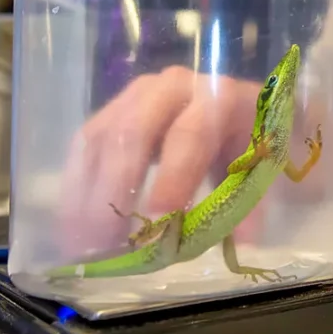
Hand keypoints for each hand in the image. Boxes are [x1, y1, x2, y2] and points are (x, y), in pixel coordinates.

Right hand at [58, 68, 262, 257]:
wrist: (238, 110)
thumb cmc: (250, 142)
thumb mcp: (261, 169)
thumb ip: (250, 204)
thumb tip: (242, 244)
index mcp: (219, 97)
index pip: (190, 134)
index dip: (172, 179)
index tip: (156, 224)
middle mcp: (171, 88)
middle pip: (132, 133)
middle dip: (116, 191)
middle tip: (106, 243)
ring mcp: (134, 97)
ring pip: (100, 139)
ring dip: (87, 195)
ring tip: (82, 244)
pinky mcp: (110, 112)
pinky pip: (83, 146)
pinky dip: (75, 187)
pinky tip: (71, 225)